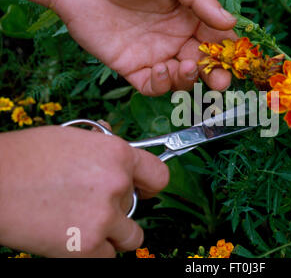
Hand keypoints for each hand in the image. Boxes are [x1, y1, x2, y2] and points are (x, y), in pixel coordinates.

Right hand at [0, 126, 168, 256]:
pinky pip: (106, 257)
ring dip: (113, 234)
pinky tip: (71, 238)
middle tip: (90, 205)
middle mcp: (117, 184)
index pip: (159, 176)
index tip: (142, 190)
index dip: (150, 185)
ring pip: (130, 237)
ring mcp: (104, 216)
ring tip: (84, 224)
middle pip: (136, 207)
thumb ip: (102, 148)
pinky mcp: (86, 246)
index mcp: (118, 154)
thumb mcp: (72, 138)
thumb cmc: (25, 157)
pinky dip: (92, 252)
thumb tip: (116, 147)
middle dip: (118, 208)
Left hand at [51, 0, 236, 95]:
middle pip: (203, 65)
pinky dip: (161, 85)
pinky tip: (161, 69)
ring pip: (181, 79)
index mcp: (190, 17)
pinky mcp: (133, 68)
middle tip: (219, 82)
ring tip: (186, 66)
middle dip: (214, 76)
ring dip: (188, 79)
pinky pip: (153, 86)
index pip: (217, 40)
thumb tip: (230, 23)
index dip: (227, 53)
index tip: (234, 61)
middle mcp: (176, 39)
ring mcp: (155, 55)